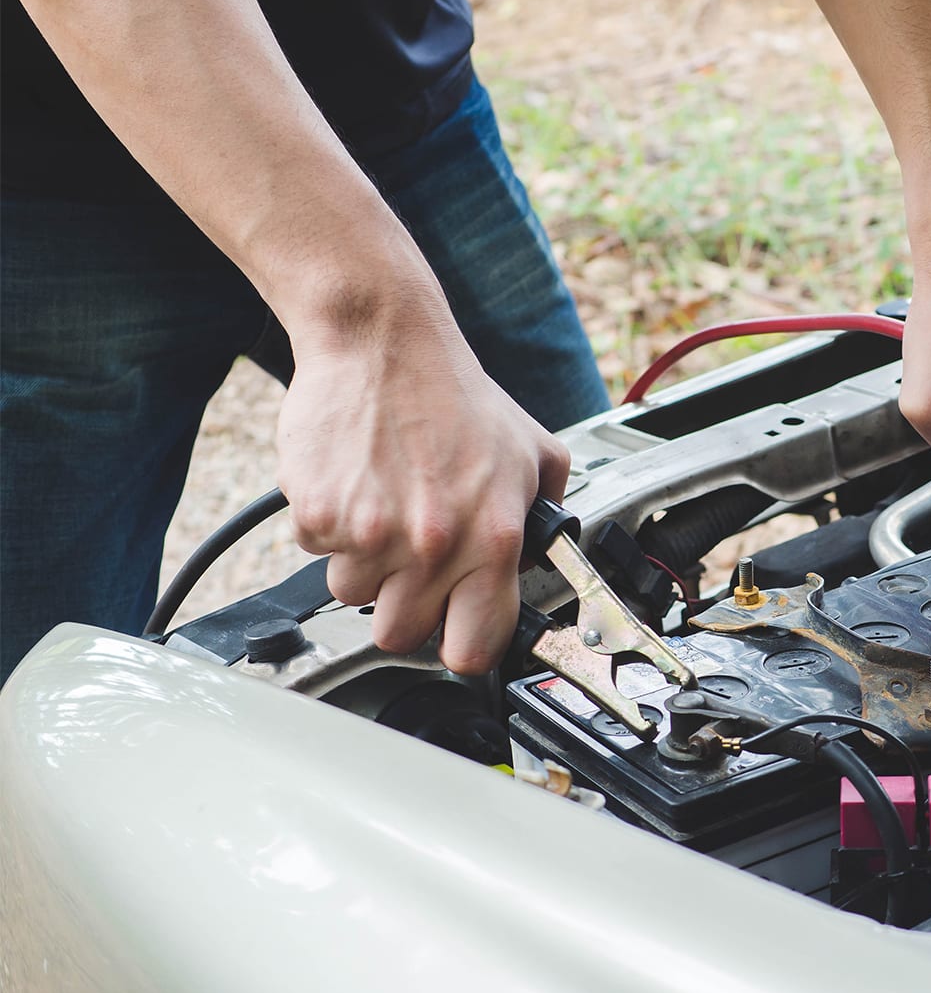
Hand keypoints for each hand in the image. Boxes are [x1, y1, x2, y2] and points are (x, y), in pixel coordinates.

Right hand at [276, 294, 568, 673]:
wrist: (384, 343)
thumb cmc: (455, 395)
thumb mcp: (532, 451)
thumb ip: (547, 512)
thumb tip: (551, 558)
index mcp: (493, 540)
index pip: (473, 648)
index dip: (461, 645)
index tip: (454, 632)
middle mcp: (434, 546)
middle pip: (399, 635)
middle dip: (403, 605)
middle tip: (410, 560)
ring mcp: (371, 535)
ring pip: (353, 596)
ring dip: (365, 564)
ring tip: (384, 507)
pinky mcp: (318, 515)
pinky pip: (317, 553)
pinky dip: (330, 527)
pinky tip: (355, 484)